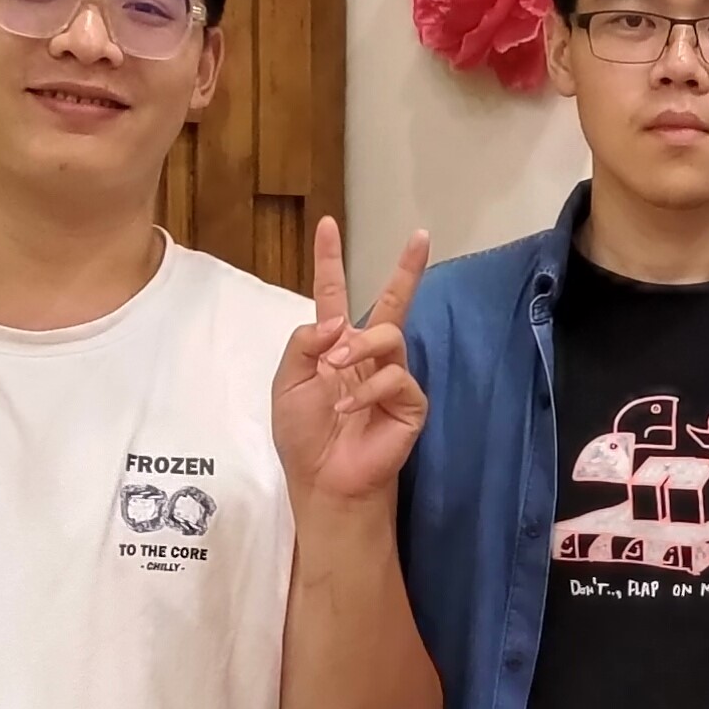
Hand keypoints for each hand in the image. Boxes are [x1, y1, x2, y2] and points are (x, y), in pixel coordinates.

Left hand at [270, 220, 429, 510]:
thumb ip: (304, 344)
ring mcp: (392, 377)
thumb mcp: (287, 384)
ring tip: (334, 370)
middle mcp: (367, 356)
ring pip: (389, 335)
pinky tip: (348, 410)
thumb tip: (337, 320)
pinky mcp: (410, 403)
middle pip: (393, 303)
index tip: (328, 226)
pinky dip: (368, 391)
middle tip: (420, 238)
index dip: (329, 260)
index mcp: (333, 346)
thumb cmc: (303, 437)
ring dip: (359, 347)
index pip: (334, 294)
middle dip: (408, 270)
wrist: (324, 482)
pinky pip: (396, 379)